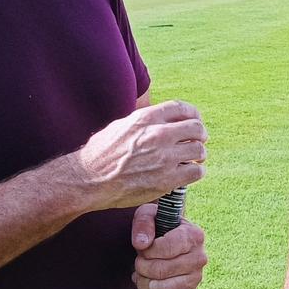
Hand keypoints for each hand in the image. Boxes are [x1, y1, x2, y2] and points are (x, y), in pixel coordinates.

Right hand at [73, 101, 206, 209]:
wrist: (89, 180)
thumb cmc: (101, 153)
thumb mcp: (121, 126)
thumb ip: (144, 121)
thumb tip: (161, 120)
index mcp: (146, 118)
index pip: (182, 108)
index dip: (193, 114)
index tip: (195, 121)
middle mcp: (157, 134)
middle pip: (196, 128)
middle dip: (200, 134)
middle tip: (197, 142)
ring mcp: (164, 157)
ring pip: (199, 150)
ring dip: (198, 155)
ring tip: (192, 160)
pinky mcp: (166, 179)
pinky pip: (195, 172)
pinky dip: (195, 172)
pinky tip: (187, 173)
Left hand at [132, 204, 206, 288]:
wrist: (169, 238)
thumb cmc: (159, 225)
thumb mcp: (149, 214)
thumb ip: (144, 223)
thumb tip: (141, 243)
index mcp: (194, 235)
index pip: (168, 247)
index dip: (148, 251)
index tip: (142, 248)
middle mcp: (199, 257)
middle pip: (163, 270)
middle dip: (142, 268)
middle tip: (138, 262)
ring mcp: (196, 277)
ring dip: (144, 284)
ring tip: (139, 275)